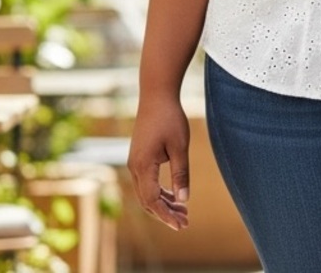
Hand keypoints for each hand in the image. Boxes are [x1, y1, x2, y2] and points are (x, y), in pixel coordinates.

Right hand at [128, 95, 191, 229]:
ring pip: (146, 192)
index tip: (182, 224)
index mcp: (143, 166)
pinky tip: (173, 194)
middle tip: (185, 221)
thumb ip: (181, 174)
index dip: (167, 215)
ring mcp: (134, 162)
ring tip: (183, 211)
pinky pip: (146, 182)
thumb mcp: (179, 147)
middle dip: (165, 213)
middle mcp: (134, 167)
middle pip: (147, 201)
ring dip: (163, 203)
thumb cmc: (170, 118)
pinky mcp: (138, 157)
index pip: (153, 201)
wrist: (156, 95)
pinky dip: (159, 191)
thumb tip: (184, 200)